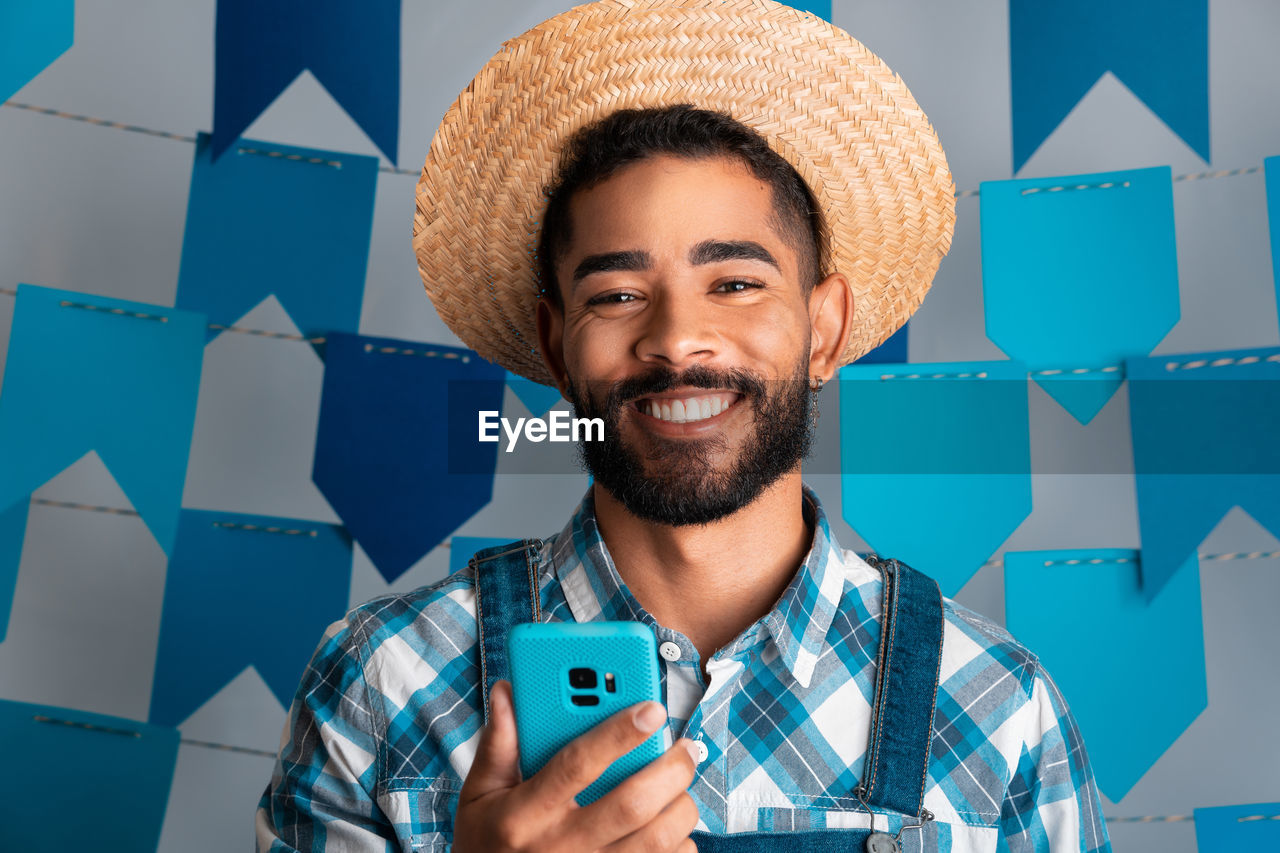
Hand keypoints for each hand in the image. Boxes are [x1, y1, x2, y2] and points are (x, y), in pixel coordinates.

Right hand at [453, 680, 699, 851]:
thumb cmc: (488, 842)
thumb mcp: (480, 794)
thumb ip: (498, 744)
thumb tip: (507, 693)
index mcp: (525, 814)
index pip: (577, 766)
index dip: (617, 734)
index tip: (651, 709)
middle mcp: (561, 846)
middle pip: (631, 805)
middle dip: (668, 770)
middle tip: (684, 747)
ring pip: (656, 839)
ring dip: (680, 805)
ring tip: (680, 783)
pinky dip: (681, 843)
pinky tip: (672, 824)